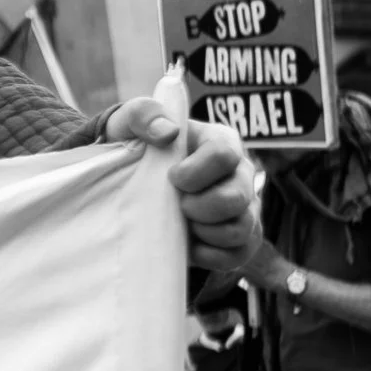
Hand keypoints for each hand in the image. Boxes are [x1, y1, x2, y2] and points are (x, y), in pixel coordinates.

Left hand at [103, 101, 255, 275]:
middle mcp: (239, 173)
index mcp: (219, 141)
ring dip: (205, 232)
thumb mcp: (126, 125)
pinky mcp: (239, 239)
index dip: (195, 172)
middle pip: (237, 196)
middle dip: (199, 207)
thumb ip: (143, 114)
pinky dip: (211, 255)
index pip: (224, 154)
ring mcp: (244, 207)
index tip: (172, 178)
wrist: (127, 186)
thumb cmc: (133, 150)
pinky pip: (239, 254)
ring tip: (183, 224)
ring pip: (242, 228)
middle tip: (177, 205)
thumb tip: (168, 131)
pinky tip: (189, 245)